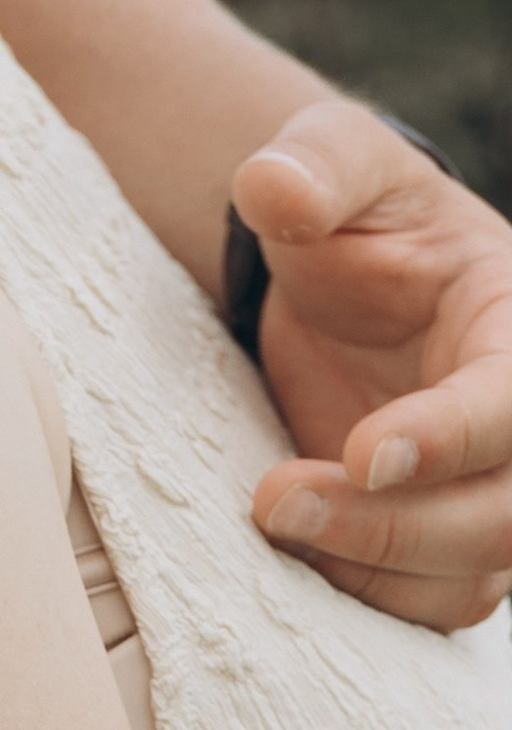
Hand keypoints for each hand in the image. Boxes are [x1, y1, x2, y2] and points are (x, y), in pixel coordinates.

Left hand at [238, 98, 511, 630]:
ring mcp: (491, 489)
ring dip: (372, 565)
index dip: (448, 436)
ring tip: (270, 517)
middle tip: (277, 499)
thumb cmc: (355, 209)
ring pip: (471, 574)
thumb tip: (272, 189)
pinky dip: (365, 591)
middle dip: (397, 523)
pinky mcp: (447, 538)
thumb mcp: (334, 158)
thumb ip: (312, 166)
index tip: (359, 452)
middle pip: (504, 514)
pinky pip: (431, 600)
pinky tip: (291, 545)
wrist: (344, 274)